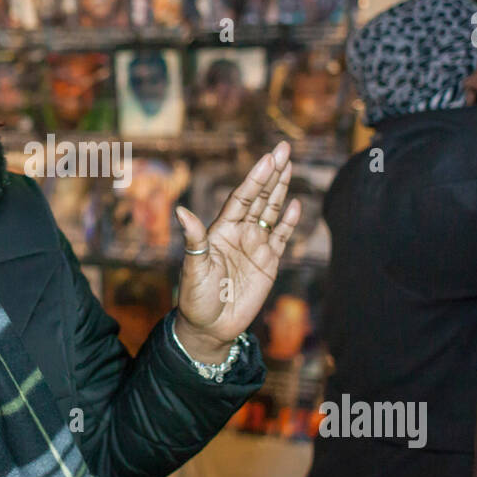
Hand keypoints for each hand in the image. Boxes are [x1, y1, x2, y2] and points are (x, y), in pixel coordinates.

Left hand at [173, 140, 300, 358]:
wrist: (210, 327)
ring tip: (290, 165)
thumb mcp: (193, 268)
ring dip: (281, 190)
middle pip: (260, 198)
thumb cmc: (196, 298)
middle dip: (272, 174)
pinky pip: (280, 238)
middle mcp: (240, 233)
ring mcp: (255, 247)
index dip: (255, 178)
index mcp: (221, 230)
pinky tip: (295, 205)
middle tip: (284, 149)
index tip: (267, 158)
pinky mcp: (268, 264)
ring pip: (271, 212)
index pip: (242, 198)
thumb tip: (181, 210)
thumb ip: (194, 239)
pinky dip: (288, 222)